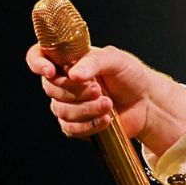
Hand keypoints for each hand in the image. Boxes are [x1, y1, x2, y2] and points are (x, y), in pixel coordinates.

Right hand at [25, 43, 185, 156]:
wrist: (148, 102)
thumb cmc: (131, 76)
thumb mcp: (116, 60)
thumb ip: (94, 62)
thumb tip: (73, 75)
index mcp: (68, 60)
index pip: (38, 56)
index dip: (37, 63)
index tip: (50, 72)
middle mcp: (64, 81)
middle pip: (50, 88)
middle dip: (74, 91)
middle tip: (99, 90)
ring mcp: (68, 104)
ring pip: (61, 110)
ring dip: (86, 109)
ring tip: (109, 104)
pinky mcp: (76, 124)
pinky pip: (70, 128)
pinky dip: (89, 125)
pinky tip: (107, 119)